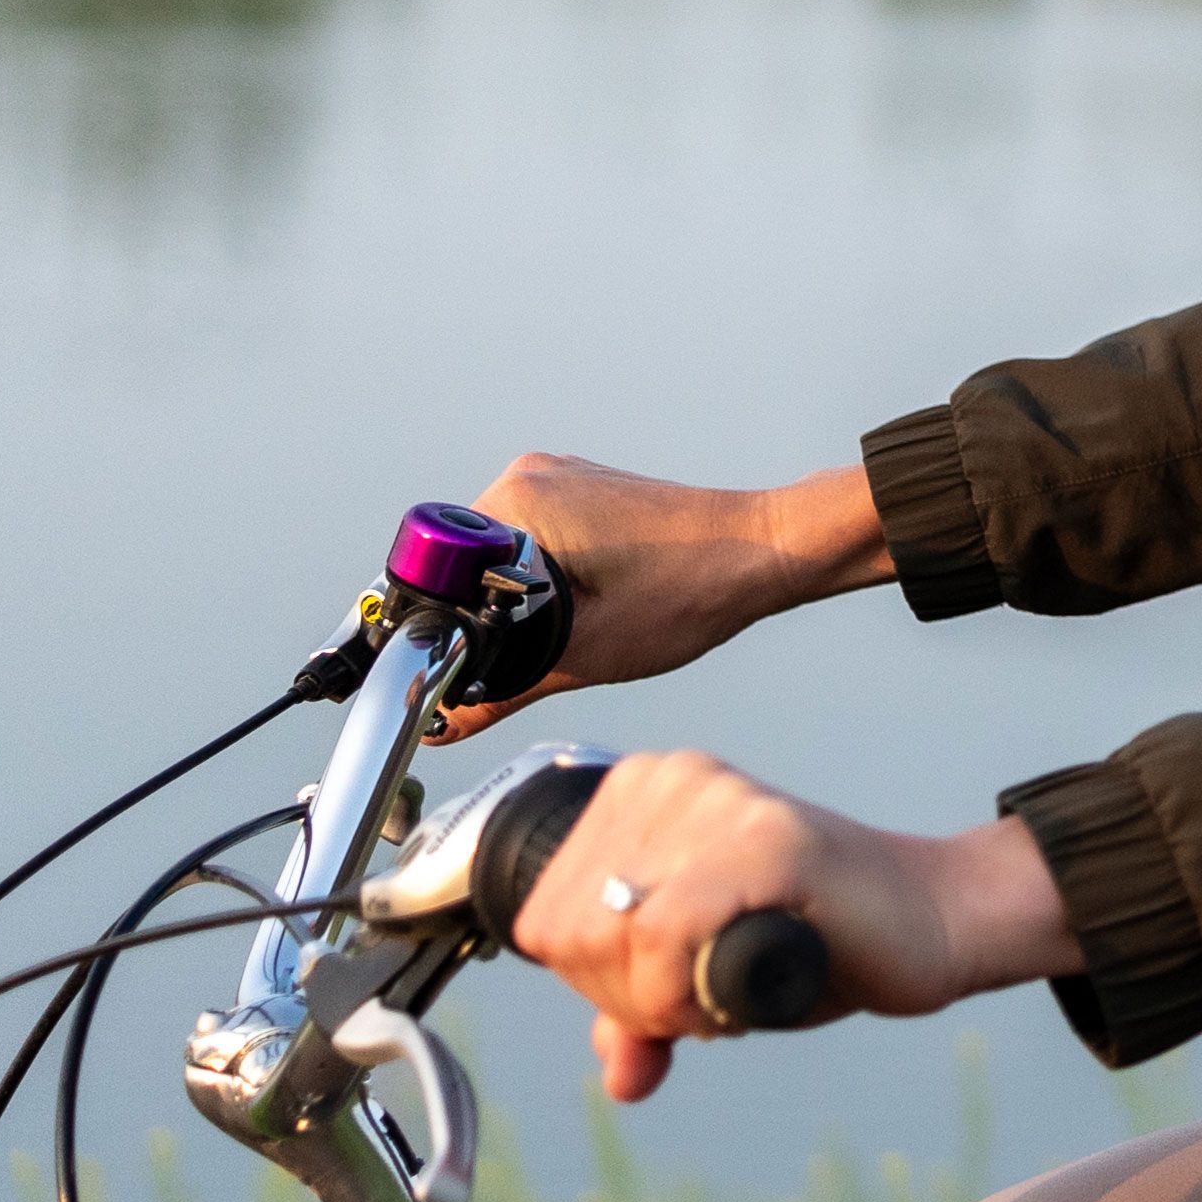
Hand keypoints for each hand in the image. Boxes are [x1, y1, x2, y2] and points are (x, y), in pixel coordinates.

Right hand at [436, 455, 892, 734]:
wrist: (768, 552)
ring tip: (562, 631)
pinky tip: (582, 608)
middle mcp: (529, 476)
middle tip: (509, 660)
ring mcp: (559, 479)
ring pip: (499, 558)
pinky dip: (543, 581)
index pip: (434, 571)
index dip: (437, 626)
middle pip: (462, 565)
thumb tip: (439, 725)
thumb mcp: (583, 655)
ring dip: (512, 601)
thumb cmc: (692, 591)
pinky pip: (535, 542)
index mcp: (517, 501)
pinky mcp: (585, 492)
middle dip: (477, 616)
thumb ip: (501, 690)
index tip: (447, 664)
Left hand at [504, 751, 1075, 1103]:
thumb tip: (619, 1078)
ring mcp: (717, 802)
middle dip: (625, 998)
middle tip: (705, 999)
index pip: (542, 919)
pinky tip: (741, 991)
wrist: (935, 920)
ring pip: (606, 936)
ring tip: (730, 988)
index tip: (670, 993)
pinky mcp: (765, 839)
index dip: (594, 984)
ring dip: (661, 1000)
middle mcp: (670, 780)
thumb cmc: (820, 941)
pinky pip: (663, 934)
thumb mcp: (703, 978)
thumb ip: (642, 1015)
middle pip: (566, 934)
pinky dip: (687, 991)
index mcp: (640, 792)